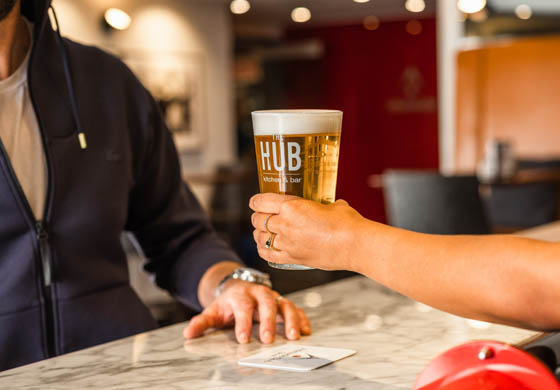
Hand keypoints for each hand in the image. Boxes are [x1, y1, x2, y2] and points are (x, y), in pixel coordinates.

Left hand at [183, 280, 310, 343]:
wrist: (238, 288)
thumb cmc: (227, 304)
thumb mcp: (213, 311)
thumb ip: (202, 322)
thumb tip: (188, 333)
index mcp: (240, 295)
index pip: (242, 306)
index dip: (243, 322)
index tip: (243, 339)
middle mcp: (259, 293)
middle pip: (266, 302)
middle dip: (268, 321)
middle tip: (268, 340)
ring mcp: (273, 296)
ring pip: (284, 303)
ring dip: (291, 319)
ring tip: (294, 336)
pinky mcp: (283, 302)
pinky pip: (295, 308)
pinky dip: (302, 318)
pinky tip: (306, 331)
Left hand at [249, 193, 366, 270]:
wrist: (355, 245)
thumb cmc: (347, 223)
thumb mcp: (331, 205)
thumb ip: (321, 205)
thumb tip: (326, 206)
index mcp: (291, 206)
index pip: (261, 201)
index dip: (255, 201)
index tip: (255, 202)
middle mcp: (285, 224)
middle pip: (258, 220)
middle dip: (257, 217)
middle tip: (262, 216)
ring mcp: (287, 243)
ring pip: (260, 237)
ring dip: (259, 233)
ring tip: (263, 232)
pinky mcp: (292, 258)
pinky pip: (268, 254)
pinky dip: (263, 250)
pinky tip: (265, 247)